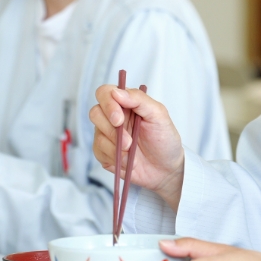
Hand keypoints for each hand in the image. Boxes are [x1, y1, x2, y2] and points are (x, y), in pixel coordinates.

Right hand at [89, 86, 184, 210]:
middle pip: (95, 112)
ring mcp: (107, 134)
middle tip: (128, 142)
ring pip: (98, 134)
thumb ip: (139, 99)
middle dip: (111, 129)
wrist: (165, 169)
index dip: (108, 104)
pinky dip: (114, 157)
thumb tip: (117, 92)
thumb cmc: (164, 140)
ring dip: (116, 146)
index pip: (105, 93)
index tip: (119, 119)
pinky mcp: (104, 152)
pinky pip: (99, 151)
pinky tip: (127, 160)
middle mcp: (114, 116)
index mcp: (126, 103)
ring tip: (132, 151)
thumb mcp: (159, 115)